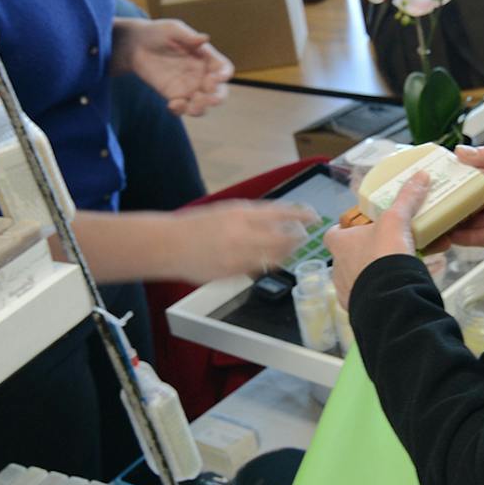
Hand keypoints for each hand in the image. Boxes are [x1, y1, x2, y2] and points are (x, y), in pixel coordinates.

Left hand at [114, 18, 231, 116]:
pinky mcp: (173, 96)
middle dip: (217, 97)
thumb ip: (188, 36)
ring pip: (203, 105)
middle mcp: (201, 74)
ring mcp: (188, 87)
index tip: (215, 78)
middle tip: (209, 98)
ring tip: (191, 105)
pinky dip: (180, 110)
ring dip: (201, 108)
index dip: (224, 75)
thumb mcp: (172, 29)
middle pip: (219, 91)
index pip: (224, 69)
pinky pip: (182, 109)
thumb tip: (205, 38)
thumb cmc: (156, 32)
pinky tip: (172, 104)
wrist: (134, 45)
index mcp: (206, 57)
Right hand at [168, 200, 318, 283]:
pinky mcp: (233, 273)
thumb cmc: (197, 225)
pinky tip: (266, 258)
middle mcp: (242, 235)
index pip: (281, 213)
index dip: (301, 216)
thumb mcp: (227, 211)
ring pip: (274, 257)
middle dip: (297, 238)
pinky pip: (258, 269)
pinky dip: (267, 263)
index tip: (314, 217)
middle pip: (283, 239)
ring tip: (289, 248)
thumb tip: (280, 219)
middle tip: (303, 237)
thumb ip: (253, 216)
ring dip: (286, 252)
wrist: (169, 245)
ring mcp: (238, 256)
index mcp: (240, 214)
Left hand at [324, 171, 427, 311]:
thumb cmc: (384, 254)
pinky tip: (400, 287)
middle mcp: (337, 267)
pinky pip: (369, 296)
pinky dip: (382, 292)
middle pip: (349, 255)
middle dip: (368, 252)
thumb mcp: (397, 221)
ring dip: (376, 272)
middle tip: (389, 248)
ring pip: (360, 277)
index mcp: (339, 244)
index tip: (362, 229)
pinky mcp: (359, 309)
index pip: (333, 234)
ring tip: (400, 268)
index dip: (345, 230)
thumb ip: (407, 199)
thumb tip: (421, 174)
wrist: (389, 298)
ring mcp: (346, 290)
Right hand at [430, 143, 483, 249]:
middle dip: (444, 206)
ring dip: (451, 224)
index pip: (465, 180)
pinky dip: (468, 238)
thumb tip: (459, 153)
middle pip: (464, 203)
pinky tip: (452, 237)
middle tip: (421, 209)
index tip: (427, 184)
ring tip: (430, 225)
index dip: (447, 183)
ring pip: (470, 221)